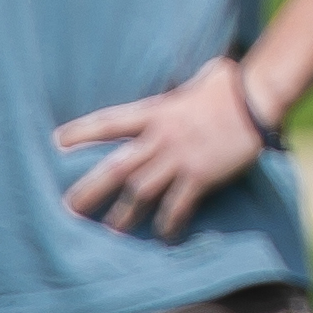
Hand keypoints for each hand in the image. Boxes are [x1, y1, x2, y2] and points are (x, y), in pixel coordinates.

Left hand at [55, 55, 270, 239]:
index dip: (80, 133)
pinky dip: (168, 222)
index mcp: (154, 112)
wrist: (256, 99)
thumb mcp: (196, 80)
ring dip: (123, 215)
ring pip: (140, 192)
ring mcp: (179, 158)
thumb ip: (181, 87)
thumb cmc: (229, 85)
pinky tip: (163, 235)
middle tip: (67, 209)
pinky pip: (177, 205)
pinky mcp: (200, 175)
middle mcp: (160, 137)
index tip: (55, 144)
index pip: (107, 122)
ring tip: (111, 232)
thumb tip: (191, 77)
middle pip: (115, 168)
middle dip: (89, 191)